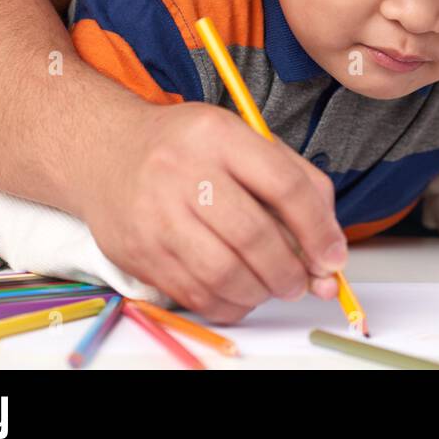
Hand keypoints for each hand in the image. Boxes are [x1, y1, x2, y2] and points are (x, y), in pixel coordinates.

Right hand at [80, 100, 348, 322]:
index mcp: (219, 135)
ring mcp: (155, 214)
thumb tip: (330, 247)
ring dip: (261, 292)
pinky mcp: (137, 251)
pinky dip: (228, 303)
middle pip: (254, 236)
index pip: (284, 186)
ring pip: (223, 273)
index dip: (318, 229)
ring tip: (272, 287)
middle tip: (303, 282)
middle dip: (290, 270)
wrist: (106, 152)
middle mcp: (182, 171)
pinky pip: (193, 293)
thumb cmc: (189, 148)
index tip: (332, 256)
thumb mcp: (245, 140)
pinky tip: (240, 293)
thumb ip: (297, 183)